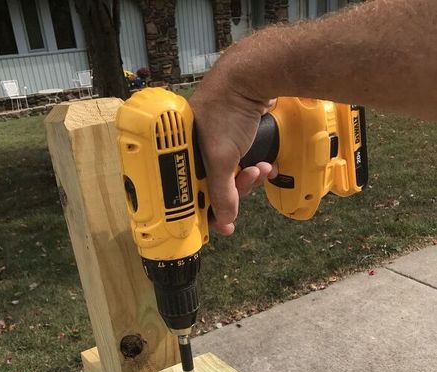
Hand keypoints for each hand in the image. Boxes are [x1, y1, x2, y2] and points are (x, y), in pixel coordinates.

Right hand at [190, 75, 274, 234]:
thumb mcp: (223, 158)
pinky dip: (253, 168)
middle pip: (210, 188)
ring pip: (228, 178)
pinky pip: (240, 165)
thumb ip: (222, 192)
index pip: (187, 193)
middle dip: (234, 190)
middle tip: (247, 183)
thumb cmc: (226, 110)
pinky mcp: (231, 139)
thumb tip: (224, 220)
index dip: (204, 210)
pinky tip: (265, 165)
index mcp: (179, 154)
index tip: (221, 224)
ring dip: (248, 180)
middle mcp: (191, 150)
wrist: (252, 75)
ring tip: (261, 170)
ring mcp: (212, 145)